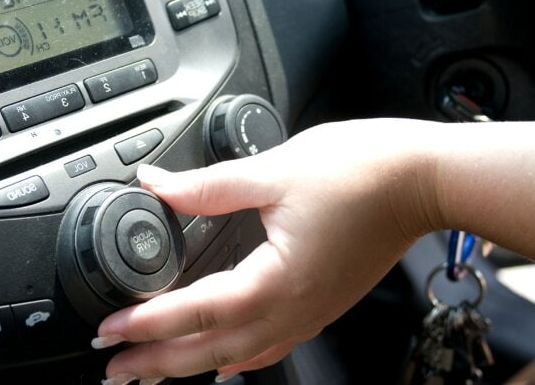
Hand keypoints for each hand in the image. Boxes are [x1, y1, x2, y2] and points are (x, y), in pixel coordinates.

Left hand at [94, 119, 439, 382]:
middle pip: (211, 349)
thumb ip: (208, 185)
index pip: (196, 312)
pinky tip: (225, 363)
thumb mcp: (275, 170)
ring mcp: (311, 312)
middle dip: (158, 363)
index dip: (147, 324)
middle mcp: (294, 308)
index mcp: (277, 279)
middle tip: (115, 371)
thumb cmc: (363, 171)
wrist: (424, 178)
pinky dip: (238, 358)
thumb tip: (156, 184)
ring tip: (154, 373)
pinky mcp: (323, 303)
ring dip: (191, 366)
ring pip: (240, 355)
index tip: (110, 332)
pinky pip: (272, 346)